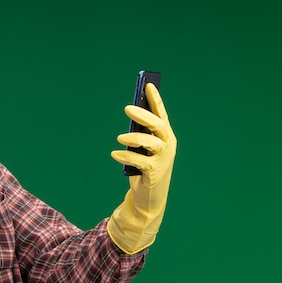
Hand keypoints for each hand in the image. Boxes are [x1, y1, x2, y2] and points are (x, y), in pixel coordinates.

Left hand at [107, 83, 176, 253]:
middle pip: (158, 125)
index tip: (148, 84)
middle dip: (143, 115)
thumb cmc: (144, 170)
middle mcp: (167, 146)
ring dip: (133, 138)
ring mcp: (162, 159)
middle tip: (127, 108)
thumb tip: (130, 120)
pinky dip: (126, 156)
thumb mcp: (142, 150)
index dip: (155, 100)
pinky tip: (115, 155)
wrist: (149, 198)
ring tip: (119, 138)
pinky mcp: (154, 172)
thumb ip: (139, 136)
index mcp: (166, 137)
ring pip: (150, 142)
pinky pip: (139, 161)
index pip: (162, 115)